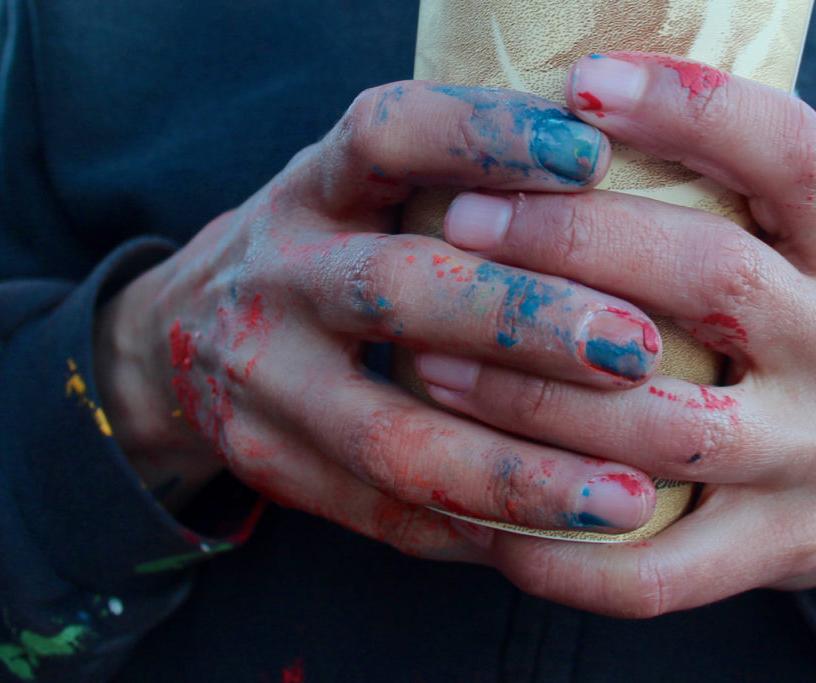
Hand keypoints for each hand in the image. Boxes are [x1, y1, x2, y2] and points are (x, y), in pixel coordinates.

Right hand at [92, 81, 666, 557]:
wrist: (179, 335)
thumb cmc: (318, 250)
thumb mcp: (356, 191)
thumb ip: (452, 185)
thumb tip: (622, 193)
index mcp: (314, 189)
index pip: (388, 136)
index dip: (484, 135)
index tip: (592, 155)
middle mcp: (279, 275)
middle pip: (394, 291)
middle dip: (521, 322)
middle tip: (635, 350)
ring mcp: (262, 381)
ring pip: (388, 438)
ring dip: (513, 474)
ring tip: (625, 498)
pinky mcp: (269, 464)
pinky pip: (380, 514)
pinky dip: (474, 531)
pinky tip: (556, 544)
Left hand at [422, 53, 815, 612]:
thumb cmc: (813, 341)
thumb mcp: (806, 253)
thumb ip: (722, 198)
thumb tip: (562, 124)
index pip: (790, 153)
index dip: (690, 109)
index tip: (580, 86)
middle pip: (708, 275)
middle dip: (570, 244)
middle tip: (455, 224)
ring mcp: (812, 459)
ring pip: (665, 427)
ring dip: (534, 398)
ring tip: (432, 369)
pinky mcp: (778, 551)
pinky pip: (662, 575)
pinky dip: (564, 557)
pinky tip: (484, 529)